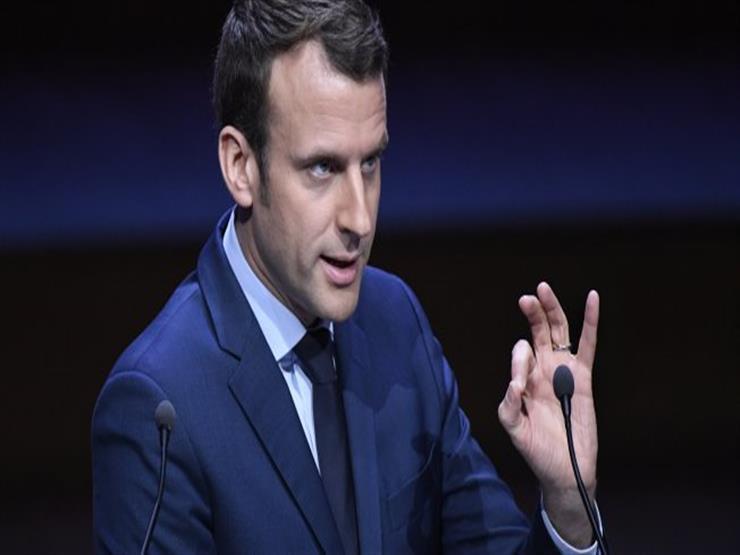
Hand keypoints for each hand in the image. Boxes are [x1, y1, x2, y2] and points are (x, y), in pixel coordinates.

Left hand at [498, 282, 599, 546]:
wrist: (564, 470)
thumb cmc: (536, 449)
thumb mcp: (514, 428)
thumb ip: (508, 405)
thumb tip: (515, 382)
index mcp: (524, 378)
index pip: (521, 354)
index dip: (519, 359)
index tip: (521, 383)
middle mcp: (543, 369)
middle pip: (539, 331)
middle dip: (532, 313)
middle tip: (526, 298)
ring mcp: (564, 370)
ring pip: (560, 332)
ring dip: (552, 310)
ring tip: (543, 290)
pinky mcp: (584, 377)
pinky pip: (589, 345)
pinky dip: (591, 321)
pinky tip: (592, 299)